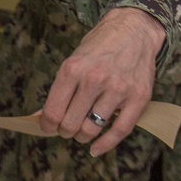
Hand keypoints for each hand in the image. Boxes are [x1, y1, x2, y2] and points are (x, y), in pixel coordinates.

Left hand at [40, 8, 164, 157]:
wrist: (133, 31)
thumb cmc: (98, 48)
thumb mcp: (72, 62)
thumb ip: (60, 90)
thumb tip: (41, 117)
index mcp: (72, 70)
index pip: (52, 111)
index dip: (46, 125)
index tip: (46, 127)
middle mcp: (94, 80)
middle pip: (70, 123)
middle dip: (64, 132)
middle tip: (65, 130)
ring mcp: (118, 90)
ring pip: (92, 129)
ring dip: (82, 137)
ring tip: (81, 133)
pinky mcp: (138, 98)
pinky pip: (120, 130)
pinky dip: (105, 145)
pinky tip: (95, 149)